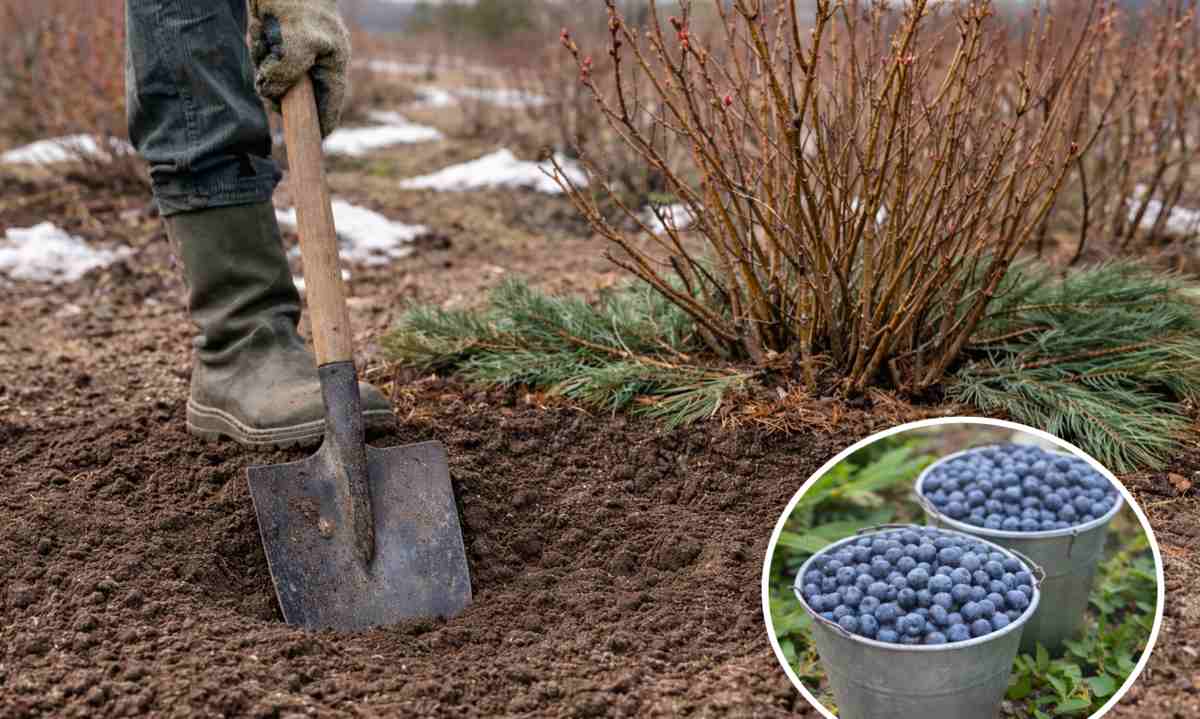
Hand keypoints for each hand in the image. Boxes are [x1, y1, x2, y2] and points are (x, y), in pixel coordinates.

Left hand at [249, 0, 350, 137]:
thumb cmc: (295, 3)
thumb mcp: (296, 43)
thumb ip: (288, 74)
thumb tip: (273, 95)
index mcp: (334, 62)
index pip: (331, 105)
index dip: (321, 125)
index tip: (311, 142)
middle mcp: (319, 59)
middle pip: (298, 93)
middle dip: (279, 88)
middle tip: (266, 73)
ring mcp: (300, 50)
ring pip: (278, 77)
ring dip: (264, 63)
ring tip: (262, 37)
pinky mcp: (281, 40)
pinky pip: (267, 59)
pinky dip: (259, 49)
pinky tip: (258, 29)